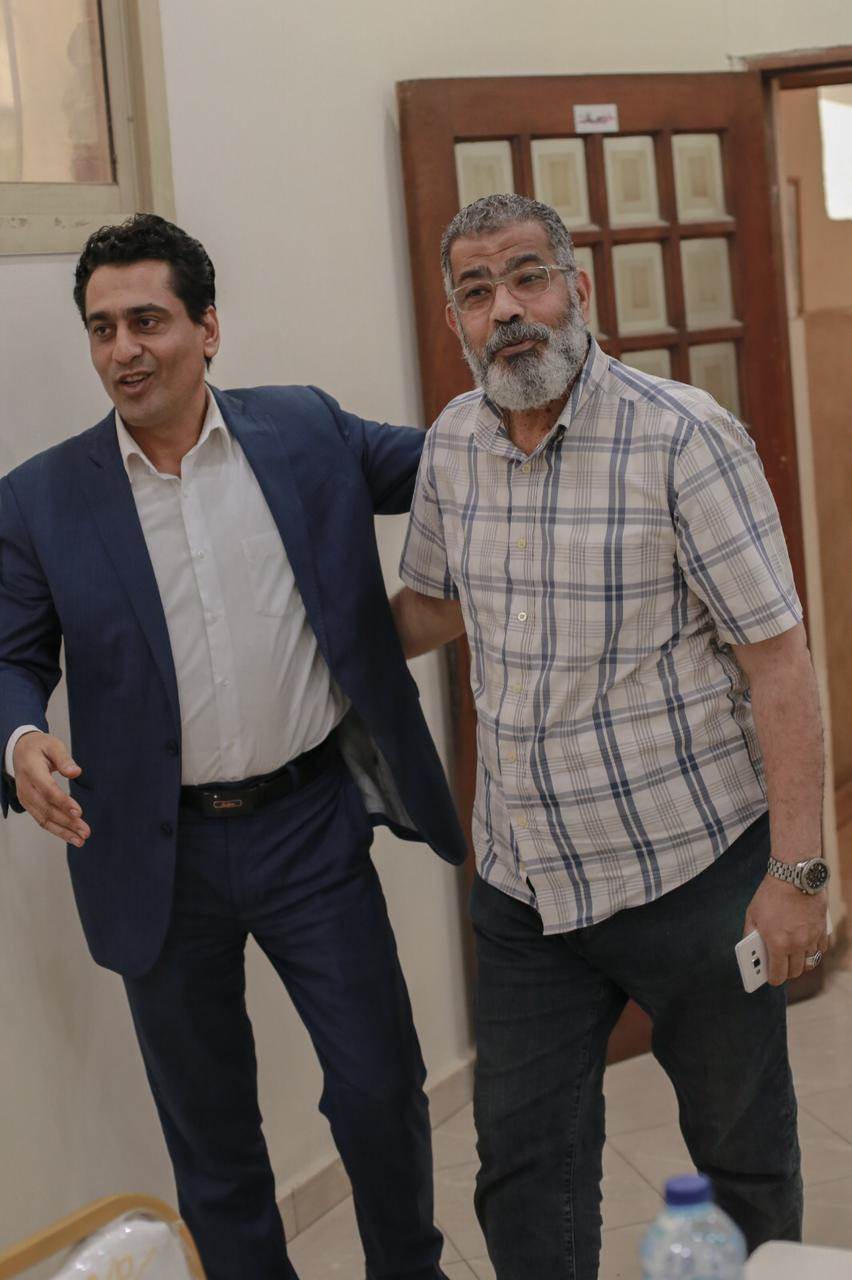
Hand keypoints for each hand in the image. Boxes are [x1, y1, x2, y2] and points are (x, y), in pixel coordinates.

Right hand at [12, 732, 90, 847]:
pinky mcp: (29, 805)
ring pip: (44, 819)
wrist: (20, 751)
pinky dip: (56, 830)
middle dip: (67, 822)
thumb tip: (75, 772)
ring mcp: (25, 798)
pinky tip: (71, 837)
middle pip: (47, 808)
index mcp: (32, 770)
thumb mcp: (53, 745)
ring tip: (81, 840)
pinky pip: (42, 820)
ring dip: (63, 831)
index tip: (79, 812)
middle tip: (85, 831)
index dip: (63, 802)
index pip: (47, 790)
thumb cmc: (40, 747)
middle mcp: (26, 788)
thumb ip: (64, 759)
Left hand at [743, 873, 828, 984]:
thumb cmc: (770, 894)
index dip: (773, 979)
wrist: (794, 876)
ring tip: (793, 957)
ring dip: (801, 963)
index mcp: (777, 943)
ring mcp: (811, 938)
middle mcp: (797, 944)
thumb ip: (750, 934)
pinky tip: (806, 945)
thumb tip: (750, 950)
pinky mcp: (822, 930)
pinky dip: (814, 950)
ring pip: (810, 962)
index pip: (778, 974)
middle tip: (780, 966)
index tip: (770, 978)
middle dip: (786, 972)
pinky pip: (820, 949)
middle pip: (795, 971)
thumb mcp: (752, 914)